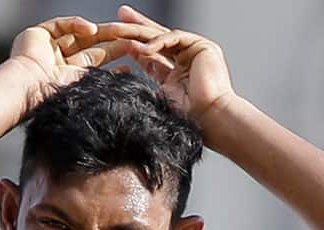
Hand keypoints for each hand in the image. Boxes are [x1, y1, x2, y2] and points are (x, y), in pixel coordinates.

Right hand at [9, 16, 134, 111]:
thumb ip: (103, 84)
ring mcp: (49, 47)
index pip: (95, 65)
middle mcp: (58, 61)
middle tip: (132, 41)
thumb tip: (127, 81)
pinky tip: (92, 30)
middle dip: (112, 44)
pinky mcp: (39, 34)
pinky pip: (63, 24)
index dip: (114, 63)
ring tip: (118, 33)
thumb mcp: (84, 90)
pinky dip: (78, 25)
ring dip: (100, 33)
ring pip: (79, 35)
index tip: (131, 65)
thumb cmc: (52, 99)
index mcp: (68, 77)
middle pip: (90, 47)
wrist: (28, 89)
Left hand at [118, 5, 234, 123]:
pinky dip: (159, 41)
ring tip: (122, 28)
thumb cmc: (186, 116)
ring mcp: (195, 52)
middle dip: (137, 27)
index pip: (152, 53)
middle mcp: (187, 59)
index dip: (134, 44)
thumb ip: (145, 77)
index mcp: (176, 73)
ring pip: (164, 36)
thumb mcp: (157, 93)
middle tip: (120, 16)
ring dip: (142, 31)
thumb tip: (121, 72)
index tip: (115, 38)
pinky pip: (176, 38)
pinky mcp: (203, 47)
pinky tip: (143, 48)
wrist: (208, 119)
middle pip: (157, 39)